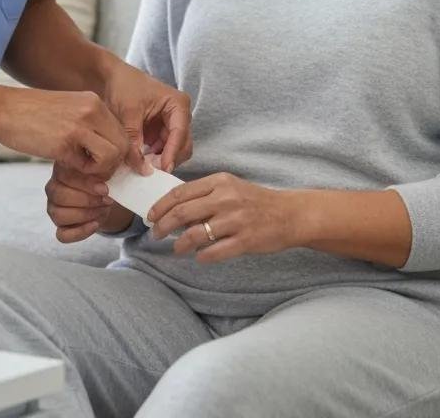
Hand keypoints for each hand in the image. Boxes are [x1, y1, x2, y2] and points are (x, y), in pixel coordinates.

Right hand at [0, 85, 144, 176]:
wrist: (2, 108)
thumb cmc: (31, 112)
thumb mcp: (68, 109)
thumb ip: (89, 123)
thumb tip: (108, 148)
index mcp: (94, 101)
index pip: (123, 131)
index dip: (120, 152)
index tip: (112, 165)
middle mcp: (92, 110)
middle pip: (123, 144)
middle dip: (114, 163)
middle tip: (98, 171)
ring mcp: (79, 125)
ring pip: (112, 155)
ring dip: (101, 169)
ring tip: (83, 167)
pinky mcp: (64, 143)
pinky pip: (88, 166)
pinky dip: (82, 172)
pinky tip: (67, 164)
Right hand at [44, 161, 134, 242]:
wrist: (106, 195)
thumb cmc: (106, 176)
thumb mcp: (115, 164)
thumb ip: (127, 159)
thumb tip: (144, 169)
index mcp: (63, 167)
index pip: (64, 174)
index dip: (85, 183)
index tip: (106, 188)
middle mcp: (54, 186)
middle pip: (59, 195)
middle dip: (87, 200)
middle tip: (106, 199)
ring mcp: (54, 207)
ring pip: (58, 214)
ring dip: (84, 214)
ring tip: (102, 209)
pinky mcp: (60, 226)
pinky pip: (62, 235)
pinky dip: (80, 232)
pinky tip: (95, 224)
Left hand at [100, 57, 192, 173]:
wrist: (109, 77)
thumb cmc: (123, 86)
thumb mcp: (129, 113)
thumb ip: (135, 140)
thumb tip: (141, 167)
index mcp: (177, 104)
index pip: (180, 133)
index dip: (172, 153)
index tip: (163, 169)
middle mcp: (179, 115)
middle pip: (182, 145)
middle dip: (169, 158)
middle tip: (151, 172)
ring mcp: (170, 124)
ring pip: (173, 150)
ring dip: (160, 160)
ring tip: (143, 167)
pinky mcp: (159, 131)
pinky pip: (161, 149)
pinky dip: (153, 157)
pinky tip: (140, 162)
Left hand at [146, 173, 312, 263]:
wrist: (289, 214)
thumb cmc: (254, 201)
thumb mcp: (230, 187)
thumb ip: (205, 194)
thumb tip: (174, 209)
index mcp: (220, 181)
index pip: (180, 193)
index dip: (160, 205)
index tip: (150, 215)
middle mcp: (226, 198)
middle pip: (182, 213)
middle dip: (163, 225)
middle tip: (155, 233)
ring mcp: (235, 220)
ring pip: (195, 234)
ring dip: (180, 244)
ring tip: (176, 248)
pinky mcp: (245, 241)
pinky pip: (214, 252)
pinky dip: (202, 256)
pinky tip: (199, 257)